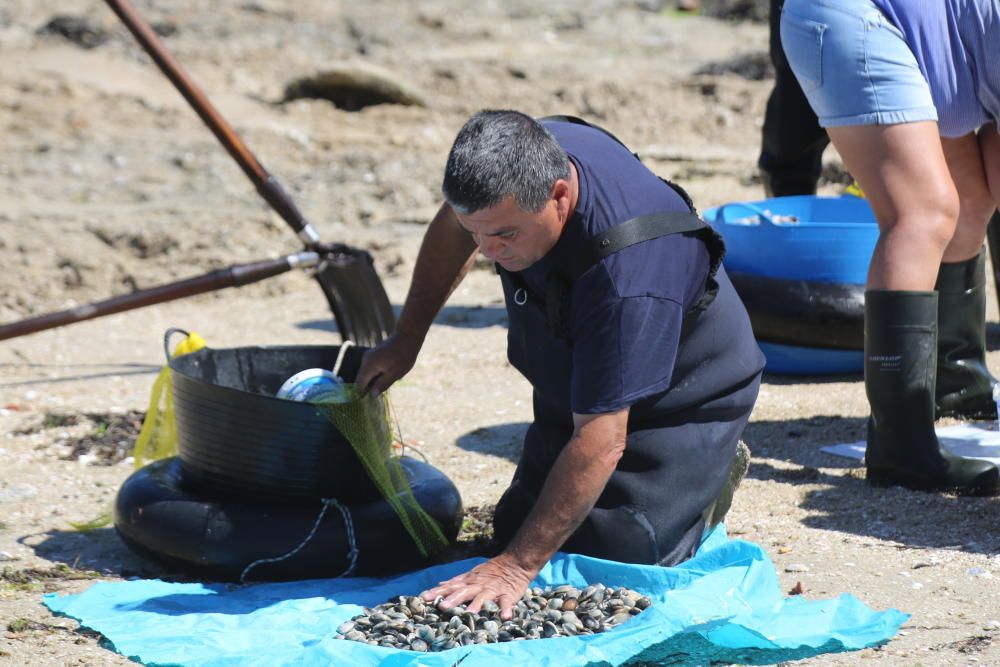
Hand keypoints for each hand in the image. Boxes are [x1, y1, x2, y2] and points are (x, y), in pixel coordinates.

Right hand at [354, 332, 420, 396]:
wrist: (407, 336)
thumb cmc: (404, 355)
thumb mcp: (395, 373)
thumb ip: (382, 384)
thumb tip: (371, 396)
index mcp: (369, 365)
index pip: (359, 384)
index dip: (362, 394)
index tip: (369, 402)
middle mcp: (365, 360)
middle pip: (361, 379)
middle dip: (368, 388)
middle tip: (380, 394)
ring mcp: (368, 357)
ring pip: (366, 374)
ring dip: (373, 381)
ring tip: (385, 383)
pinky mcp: (372, 355)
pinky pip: (370, 369)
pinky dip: (375, 375)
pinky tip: (386, 375)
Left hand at [420, 553, 535, 620]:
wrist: (514, 563)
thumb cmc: (490, 572)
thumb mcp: (471, 575)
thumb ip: (456, 582)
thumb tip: (438, 585)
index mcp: (468, 582)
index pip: (450, 586)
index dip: (437, 592)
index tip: (423, 598)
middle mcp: (478, 585)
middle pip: (464, 592)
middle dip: (453, 599)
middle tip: (442, 606)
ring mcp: (493, 590)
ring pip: (483, 597)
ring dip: (477, 605)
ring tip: (470, 614)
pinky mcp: (507, 594)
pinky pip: (506, 602)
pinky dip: (506, 609)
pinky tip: (505, 617)